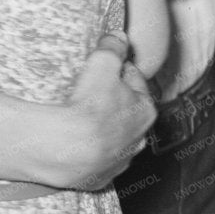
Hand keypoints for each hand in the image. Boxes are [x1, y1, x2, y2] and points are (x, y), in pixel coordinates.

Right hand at [54, 32, 155, 189]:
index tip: (106, 67)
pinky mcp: (101, 177)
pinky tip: (76, 142)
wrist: (69, 149)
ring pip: (114, 138)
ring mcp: (121, 160)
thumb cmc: (90, 106)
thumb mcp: (102, 64)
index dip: (119, 70)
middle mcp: (139, 139)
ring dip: (102, 128)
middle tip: (90, 92)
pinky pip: (98, 160)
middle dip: (113, 101)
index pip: (134, 81)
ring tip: (80, 118)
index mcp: (146, 110)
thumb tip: (119, 37)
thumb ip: (113, 47)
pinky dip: (89, 151)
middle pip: (126, 111)